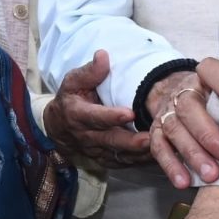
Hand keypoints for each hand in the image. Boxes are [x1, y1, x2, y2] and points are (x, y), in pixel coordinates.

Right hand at [44, 49, 154, 168]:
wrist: (58, 126)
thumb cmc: (71, 98)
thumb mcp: (73, 81)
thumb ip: (90, 71)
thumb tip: (103, 55)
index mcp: (78, 114)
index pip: (95, 117)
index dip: (111, 116)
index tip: (130, 113)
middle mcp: (86, 135)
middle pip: (111, 140)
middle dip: (131, 141)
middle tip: (151, 138)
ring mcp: (96, 150)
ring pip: (120, 155)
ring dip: (140, 154)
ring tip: (161, 149)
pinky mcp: (104, 160)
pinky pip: (123, 163)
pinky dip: (140, 161)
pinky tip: (157, 156)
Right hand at [148, 57, 218, 190]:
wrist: (174, 92)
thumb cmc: (214, 97)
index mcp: (203, 76)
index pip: (211, 71)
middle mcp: (182, 92)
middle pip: (190, 108)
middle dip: (211, 135)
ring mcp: (166, 112)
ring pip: (175, 131)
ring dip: (194, 154)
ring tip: (212, 176)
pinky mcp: (157, 132)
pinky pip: (160, 149)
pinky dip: (172, 166)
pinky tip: (185, 181)